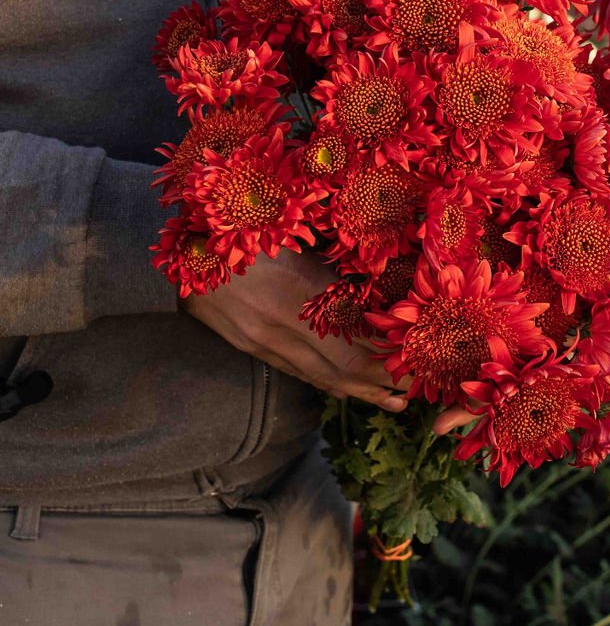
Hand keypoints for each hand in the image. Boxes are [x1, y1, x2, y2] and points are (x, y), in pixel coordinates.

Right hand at [184, 250, 406, 410]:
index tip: (416, 364)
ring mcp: (258, 339)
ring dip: (355, 391)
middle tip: (410, 396)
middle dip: (379, 385)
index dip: (387, 359)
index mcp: (297, 292)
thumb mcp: (294, 233)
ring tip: (389, 402)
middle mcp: (279, 325)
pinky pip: (292, 369)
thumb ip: (334, 265)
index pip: (354, 342)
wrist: (178, 243)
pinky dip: (323, 382)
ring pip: (315, 375)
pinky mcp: (245, 344)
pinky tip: (341, 389)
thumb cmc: (244, 223)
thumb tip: (379, 287)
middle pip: (340, 369)